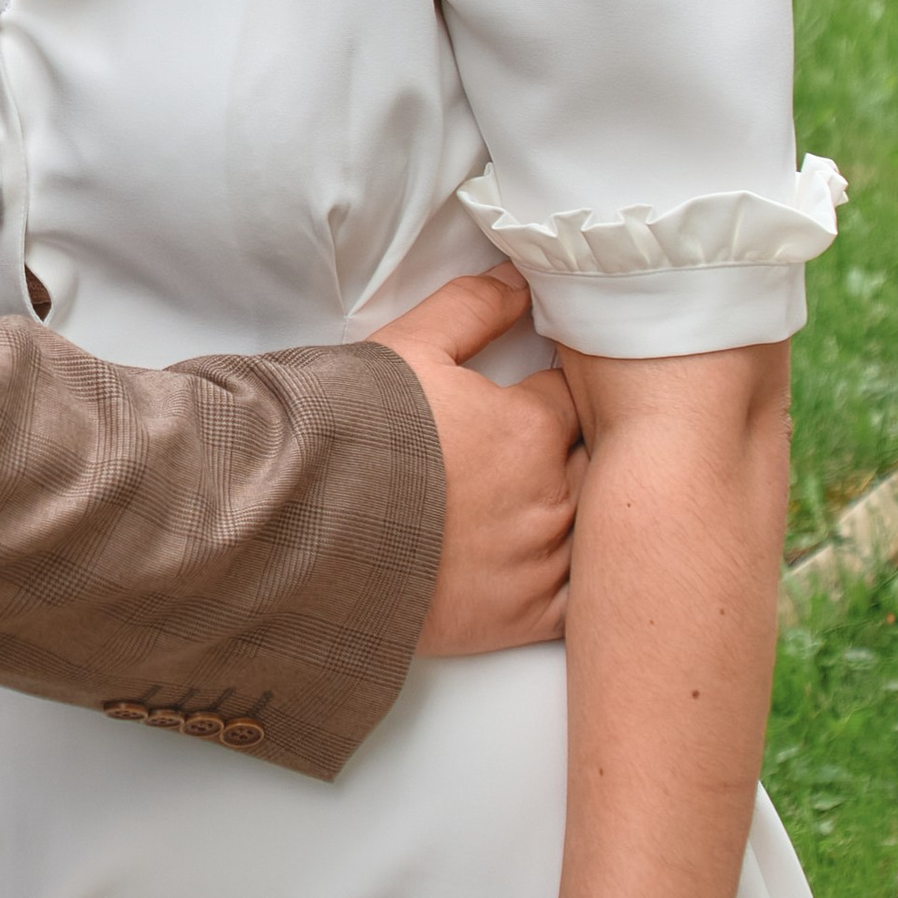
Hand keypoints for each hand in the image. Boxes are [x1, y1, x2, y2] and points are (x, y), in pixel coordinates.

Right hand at [369, 268, 580, 655]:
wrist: (305, 530)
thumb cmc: (353, 435)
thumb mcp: (407, 350)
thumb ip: (472, 308)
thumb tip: (520, 281)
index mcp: (530, 426)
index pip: (574, 399)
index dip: (557, 395)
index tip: (539, 400)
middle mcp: (549, 494)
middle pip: (593, 464)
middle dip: (574, 452)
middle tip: (537, 454)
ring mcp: (540, 560)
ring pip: (593, 529)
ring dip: (576, 514)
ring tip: (534, 508)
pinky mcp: (523, 617)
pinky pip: (581, 600)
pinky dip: (576, 582)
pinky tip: (547, 564)